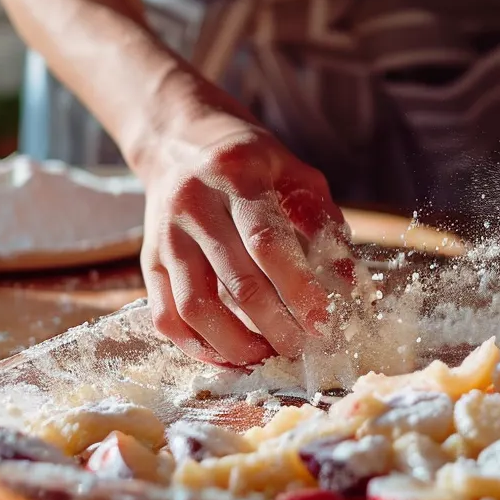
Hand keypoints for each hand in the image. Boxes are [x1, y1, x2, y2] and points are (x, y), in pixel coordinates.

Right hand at [134, 79, 347, 366]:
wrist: (180, 141)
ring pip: (195, 306)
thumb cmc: (252, 163)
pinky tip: (230, 356)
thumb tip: (350, 285)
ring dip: (235, 344)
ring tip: (268, 357)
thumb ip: (323, 224)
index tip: (323, 321)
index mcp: (237, 176)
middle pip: (236, 281)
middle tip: (302, 348)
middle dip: (275, 325)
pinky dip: (197, 346)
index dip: (298, 287)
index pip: (267, 242)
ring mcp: (166, 237)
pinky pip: (165, 316)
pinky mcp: (148, 262)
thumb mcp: (295, 174)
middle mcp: (194, 205)